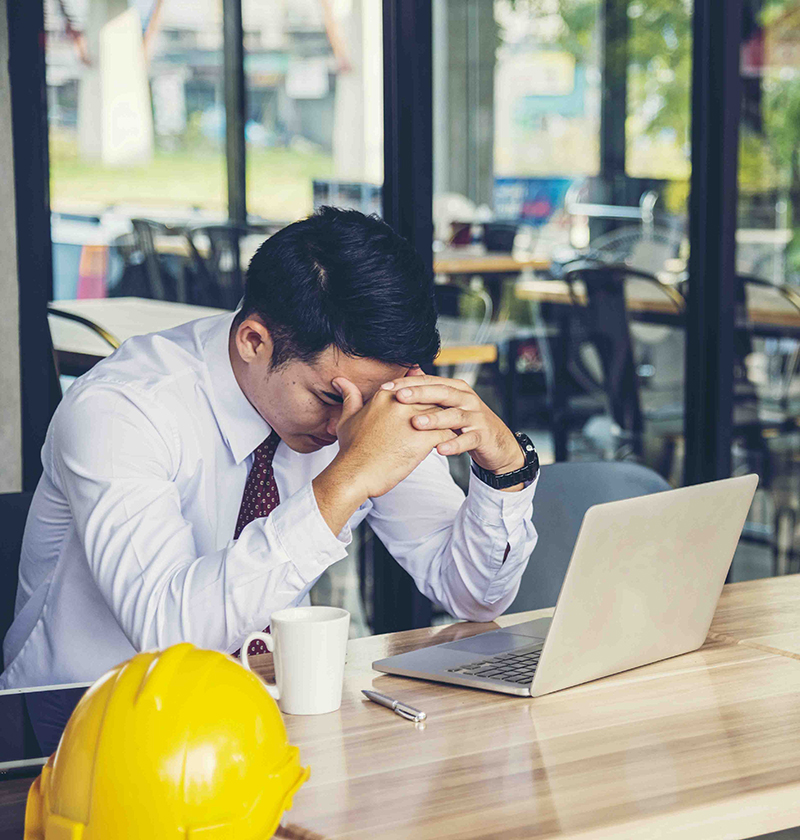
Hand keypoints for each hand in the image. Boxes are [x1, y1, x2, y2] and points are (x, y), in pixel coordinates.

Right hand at [314, 375, 454, 521]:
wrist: (355, 474)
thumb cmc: (351, 450)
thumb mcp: (347, 418)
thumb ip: (350, 397)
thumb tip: (340, 380)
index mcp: (386, 395)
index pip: (415, 389)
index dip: (424, 400)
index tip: (428, 409)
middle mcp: (402, 403)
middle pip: (432, 399)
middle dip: (441, 409)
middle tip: (449, 419)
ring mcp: (414, 419)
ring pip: (443, 414)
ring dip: (449, 423)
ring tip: (453, 432)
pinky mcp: (423, 438)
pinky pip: (447, 433)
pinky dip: (451, 439)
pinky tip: (450, 445)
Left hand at [379, 374, 524, 474]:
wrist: (495, 442)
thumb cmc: (464, 422)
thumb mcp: (447, 404)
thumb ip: (429, 390)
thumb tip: (409, 372)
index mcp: (454, 388)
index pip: (428, 381)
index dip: (406, 383)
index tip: (384, 388)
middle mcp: (465, 398)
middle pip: (442, 393)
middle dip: (419, 394)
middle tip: (399, 397)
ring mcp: (475, 416)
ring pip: (454, 415)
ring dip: (435, 419)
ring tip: (417, 423)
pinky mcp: (482, 435)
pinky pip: (468, 439)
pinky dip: (454, 444)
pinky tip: (440, 449)